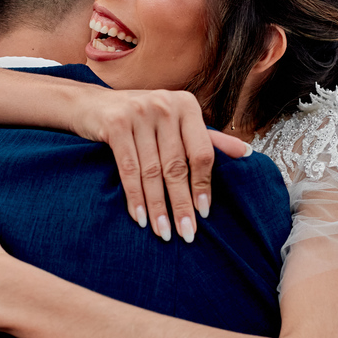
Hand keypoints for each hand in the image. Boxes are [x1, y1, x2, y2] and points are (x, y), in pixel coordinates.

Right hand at [70, 88, 251, 243]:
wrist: (91, 104)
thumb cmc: (141, 118)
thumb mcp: (176, 122)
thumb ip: (209, 138)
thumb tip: (247, 154)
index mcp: (186, 105)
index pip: (202, 153)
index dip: (203, 186)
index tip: (204, 214)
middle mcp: (165, 105)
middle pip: (177, 166)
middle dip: (181, 204)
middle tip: (186, 233)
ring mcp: (139, 113)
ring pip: (152, 171)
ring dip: (157, 206)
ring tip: (163, 232)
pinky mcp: (115, 124)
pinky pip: (128, 169)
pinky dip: (135, 197)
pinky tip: (140, 218)